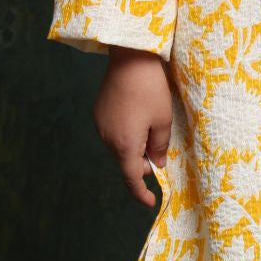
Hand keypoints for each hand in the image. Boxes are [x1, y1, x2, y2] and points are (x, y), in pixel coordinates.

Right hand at [92, 46, 173, 205]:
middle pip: (125, 162)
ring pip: (119, 147)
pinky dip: (125, 134)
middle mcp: (107, 139)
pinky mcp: (98, 112)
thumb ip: (160, 146)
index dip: (141, 193)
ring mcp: (100, 125)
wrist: (129, 58)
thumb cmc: (150, 89)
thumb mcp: (163, 120)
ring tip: (150, 130)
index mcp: (125, 145)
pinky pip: (112, 132)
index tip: (152, 202)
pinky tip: (137, 118)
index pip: (131, 178)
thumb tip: (156, 164)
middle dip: (142, 164)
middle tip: (159, 155)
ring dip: (134, 147)